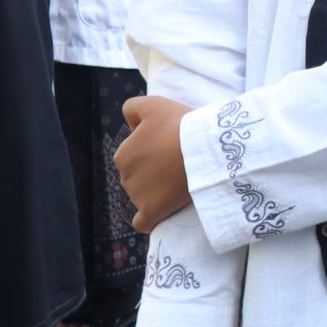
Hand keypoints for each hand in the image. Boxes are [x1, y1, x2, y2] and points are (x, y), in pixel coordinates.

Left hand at [116, 95, 197, 232]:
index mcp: (123, 154)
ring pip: (143, 196)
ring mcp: (138, 197)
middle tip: (178, 162)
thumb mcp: (154, 104)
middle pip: (138, 176)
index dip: (152, 149)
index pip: (133, 155)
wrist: (203, 149)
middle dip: (153, 171)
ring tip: (180, 180)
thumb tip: (129, 123)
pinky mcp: (152, 212)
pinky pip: (143, 222)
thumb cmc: (180, 124)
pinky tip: (160, 212)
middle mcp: (125, 177)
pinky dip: (149, 219)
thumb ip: (132, 108)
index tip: (171, 146)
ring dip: (157, 191)